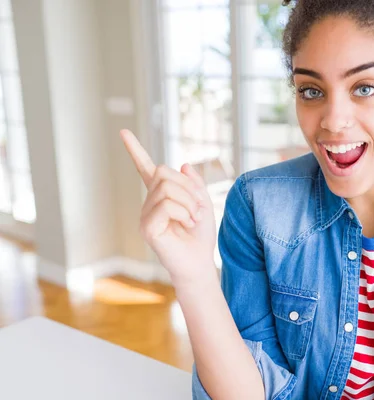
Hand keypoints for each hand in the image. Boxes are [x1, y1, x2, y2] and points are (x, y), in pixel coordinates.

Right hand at [120, 129, 216, 283]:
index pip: (145, 168)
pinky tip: (186, 225)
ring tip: (192, 219)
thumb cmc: (200, 235)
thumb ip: (194, 184)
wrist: (199, 262)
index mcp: (161, 195)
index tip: (124, 132)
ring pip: (167, 187)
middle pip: (164, 172)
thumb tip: (184, 165)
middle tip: (196, 209)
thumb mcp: (203, 203)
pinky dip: (184, 212)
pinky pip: (167, 204)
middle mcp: (149, 202)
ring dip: (189, 202)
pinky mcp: (147, 227)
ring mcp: (145, 214)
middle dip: (188, 188)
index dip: (135, 149)